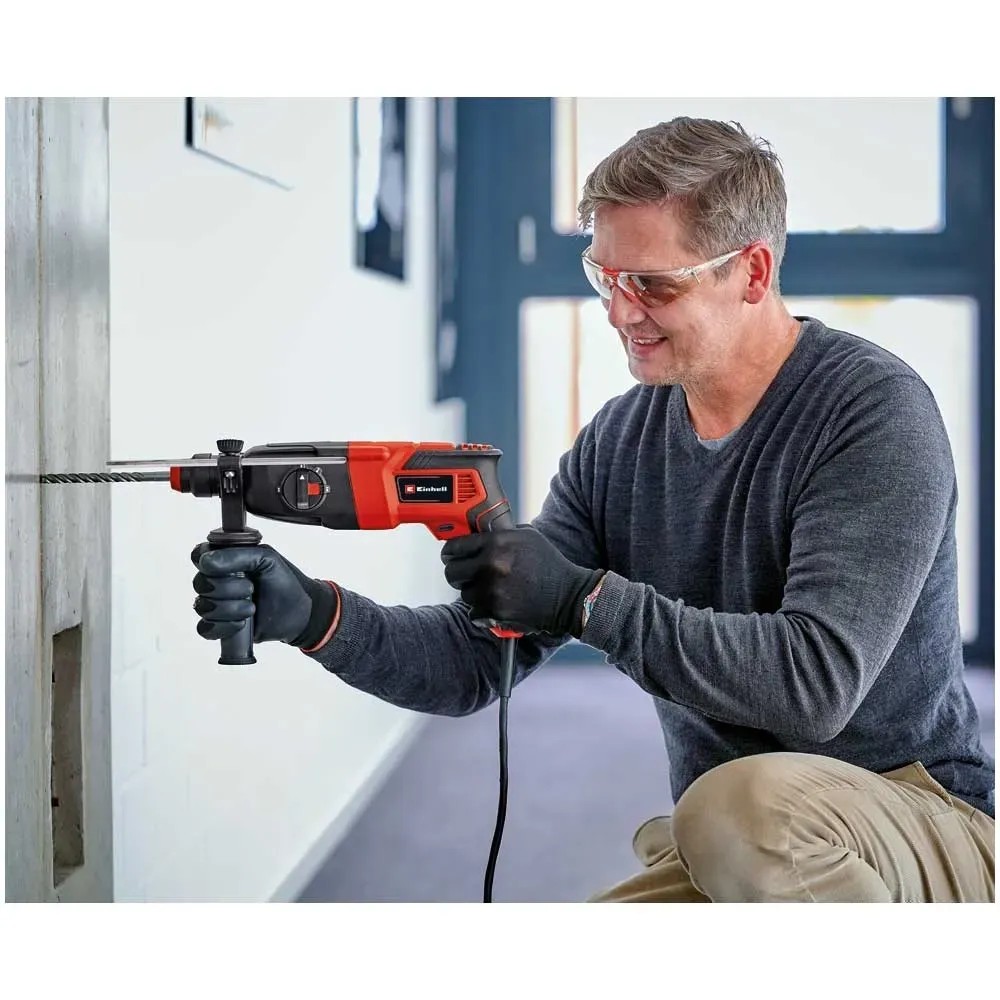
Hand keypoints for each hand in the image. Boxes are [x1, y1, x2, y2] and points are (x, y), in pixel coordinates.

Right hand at [190, 543, 337, 648]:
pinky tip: (241, 624)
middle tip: (251, 589)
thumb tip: (207, 561)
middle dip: (228, 589)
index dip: (207, 563)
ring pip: (202, 606)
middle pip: (200, 583)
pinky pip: (205, 629)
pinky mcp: (221, 626)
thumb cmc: (285, 582)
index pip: (199, 556)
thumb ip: (237, 555)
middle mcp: (217, 581)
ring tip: (252, 608)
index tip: (228, 569)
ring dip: (229, 609)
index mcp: (226, 560)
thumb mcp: (266, 558)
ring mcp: (217, 604)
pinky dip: (223, 627)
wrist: (301, 612)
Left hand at [441, 526, 603, 637]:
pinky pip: (474, 612)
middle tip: (468, 574)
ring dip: (474, 592)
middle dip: (458, 573)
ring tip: (493, 589)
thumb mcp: (526, 536)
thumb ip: (499, 534)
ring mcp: (492, 590)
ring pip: (464, 593)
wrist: (567, 595)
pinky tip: (498, 603)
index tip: (451, 555)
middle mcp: (491, 565)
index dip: (450, 552)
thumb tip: (475, 533)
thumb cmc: (548, 564)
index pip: (455, 547)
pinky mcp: (495, 611)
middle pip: (452, 572)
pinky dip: (482, 610)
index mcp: (496, 543)